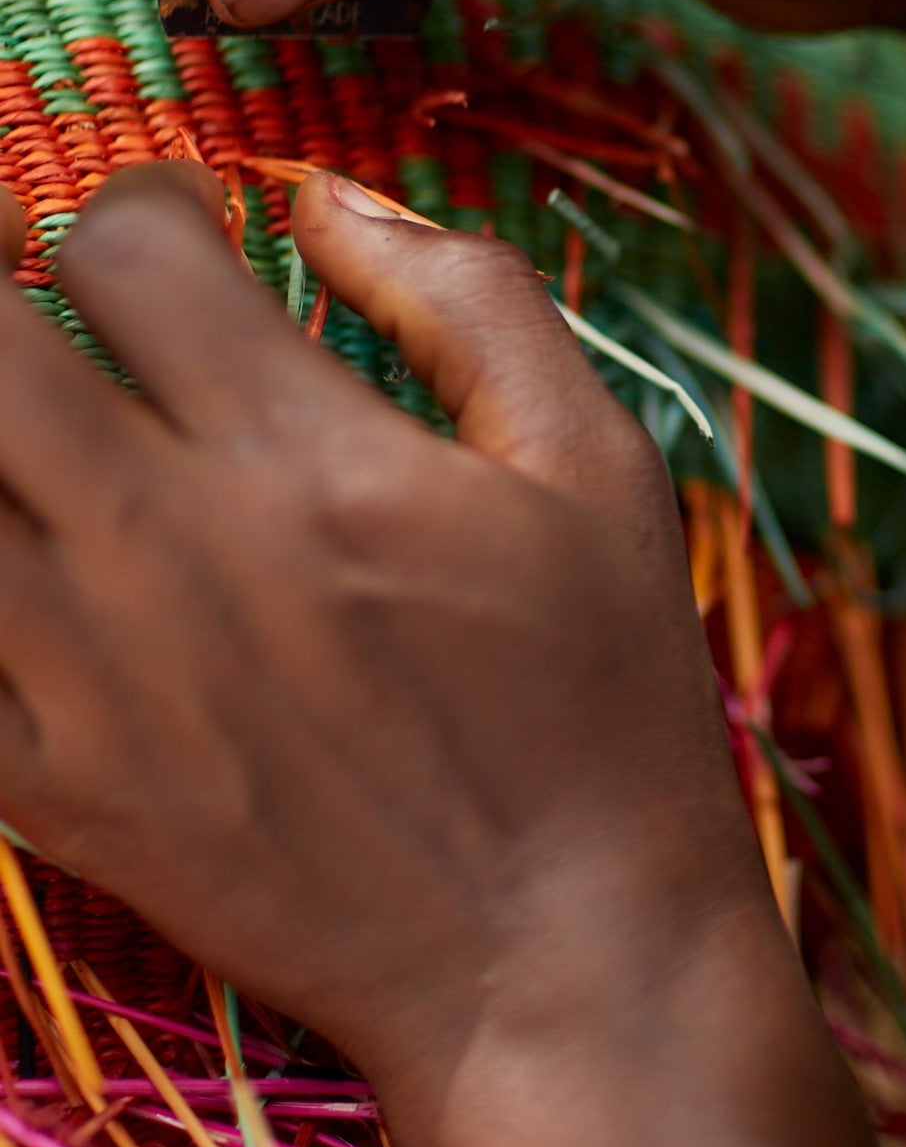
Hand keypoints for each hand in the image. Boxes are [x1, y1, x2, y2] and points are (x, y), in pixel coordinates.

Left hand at [0, 169, 886, 1146]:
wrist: (560, 947)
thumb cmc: (605, 697)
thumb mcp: (599, 471)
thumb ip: (471, 304)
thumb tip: (334, 198)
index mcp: (315, 462)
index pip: (123, 252)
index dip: (150, 205)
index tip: (197, 236)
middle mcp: (171, 555)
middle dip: (12, 292)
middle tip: (81, 316)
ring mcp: (86, 682)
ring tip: (63, 435)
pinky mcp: (47, 791)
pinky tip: (58, 568)